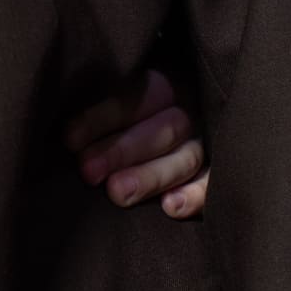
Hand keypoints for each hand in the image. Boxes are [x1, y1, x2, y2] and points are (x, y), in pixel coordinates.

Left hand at [68, 68, 209, 217]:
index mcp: (169, 83)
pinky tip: (171, 208)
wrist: (188, 121)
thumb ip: (108, 106)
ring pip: (187, 158)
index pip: (139, 95)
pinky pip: (215, 184)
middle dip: (122, 150)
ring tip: (118, 193)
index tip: (70, 139)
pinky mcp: (223, 173)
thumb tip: (67, 133)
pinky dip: (196, 195)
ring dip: (151, 176)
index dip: (104, 117)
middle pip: (162, 128)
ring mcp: (211, 143)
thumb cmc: (136, 115)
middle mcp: (193, 111)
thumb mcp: (127, 93)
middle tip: (88, 171)